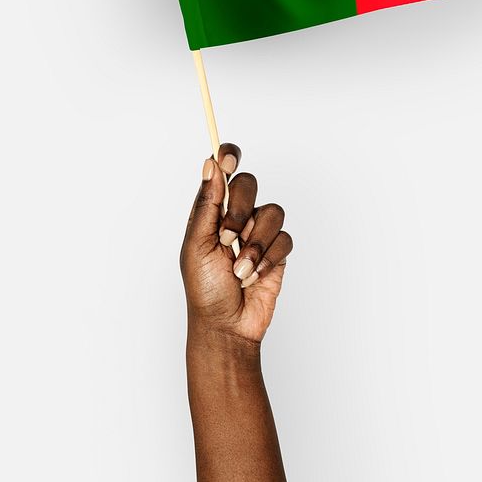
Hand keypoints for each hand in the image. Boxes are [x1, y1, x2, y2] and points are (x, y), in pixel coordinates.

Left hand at [180, 143, 292, 344]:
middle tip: (227, 237)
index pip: (222, 170)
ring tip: (240, 269)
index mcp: (211, 211)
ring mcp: (258, 233)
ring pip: (272, 212)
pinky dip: (268, 259)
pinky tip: (254, 276)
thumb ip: (207, 204)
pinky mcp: (278, 251)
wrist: (227, 325)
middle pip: (250, 184)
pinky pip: (284, 239)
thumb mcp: (196, 245)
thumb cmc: (204, 289)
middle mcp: (236, 216)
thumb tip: (210, 165)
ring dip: (255, 244)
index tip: (227, 159)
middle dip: (240, 211)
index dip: (227, 157)